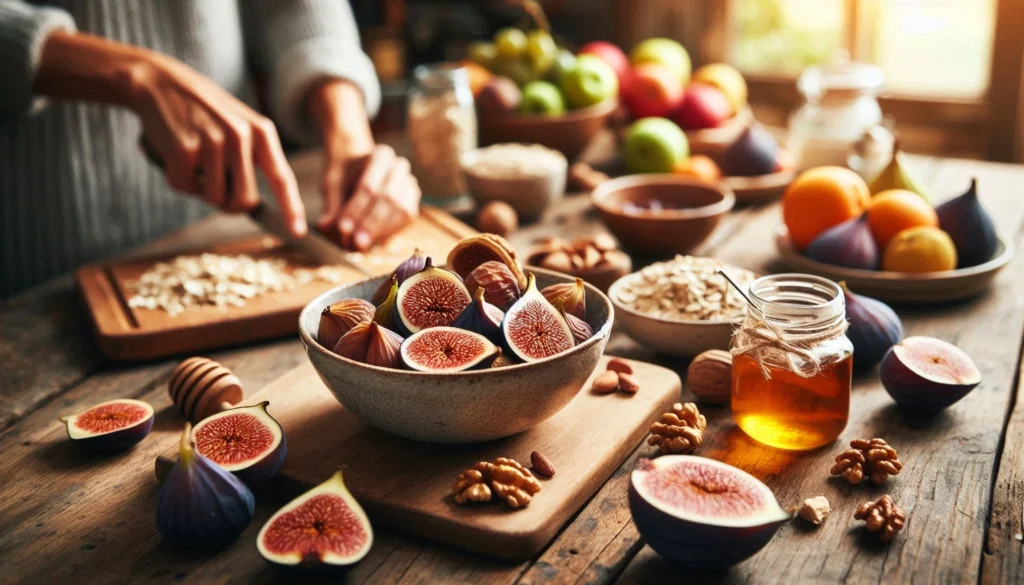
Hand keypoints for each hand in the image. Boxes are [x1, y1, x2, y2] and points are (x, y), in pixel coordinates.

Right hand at [35, 33, 306, 236]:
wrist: (160, 82)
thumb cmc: (203, 111)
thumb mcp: (239, 124)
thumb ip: (252, 159)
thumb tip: (250, 206)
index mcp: (262, 132)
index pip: (281, 177)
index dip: (291, 207)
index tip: (297, 232)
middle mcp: (241, 136)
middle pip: (244, 200)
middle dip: (228, 204)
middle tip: (213, 185)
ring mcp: (213, 141)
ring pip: (213, 197)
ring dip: (199, 189)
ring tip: (193, 159)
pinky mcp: (184, 148)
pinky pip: (184, 187)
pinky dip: (176, 179)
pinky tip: (173, 154)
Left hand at [309, 80, 419, 250]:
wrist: (360, 170)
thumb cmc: (346, 175)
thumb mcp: (333, 183)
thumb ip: (331, 203)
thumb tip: (324, 226)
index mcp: (381, 155)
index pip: (369, 186)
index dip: (356, 209)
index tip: (343, 228)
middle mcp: (400, 168)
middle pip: (388, 199)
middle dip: (371, 223)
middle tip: (355, 243)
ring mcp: (410, 184)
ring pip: (401, 210)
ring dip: (382, 230)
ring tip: (363, 245)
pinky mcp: (413, 201)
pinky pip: (407, 219)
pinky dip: (391, 231)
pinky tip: (375, 241)